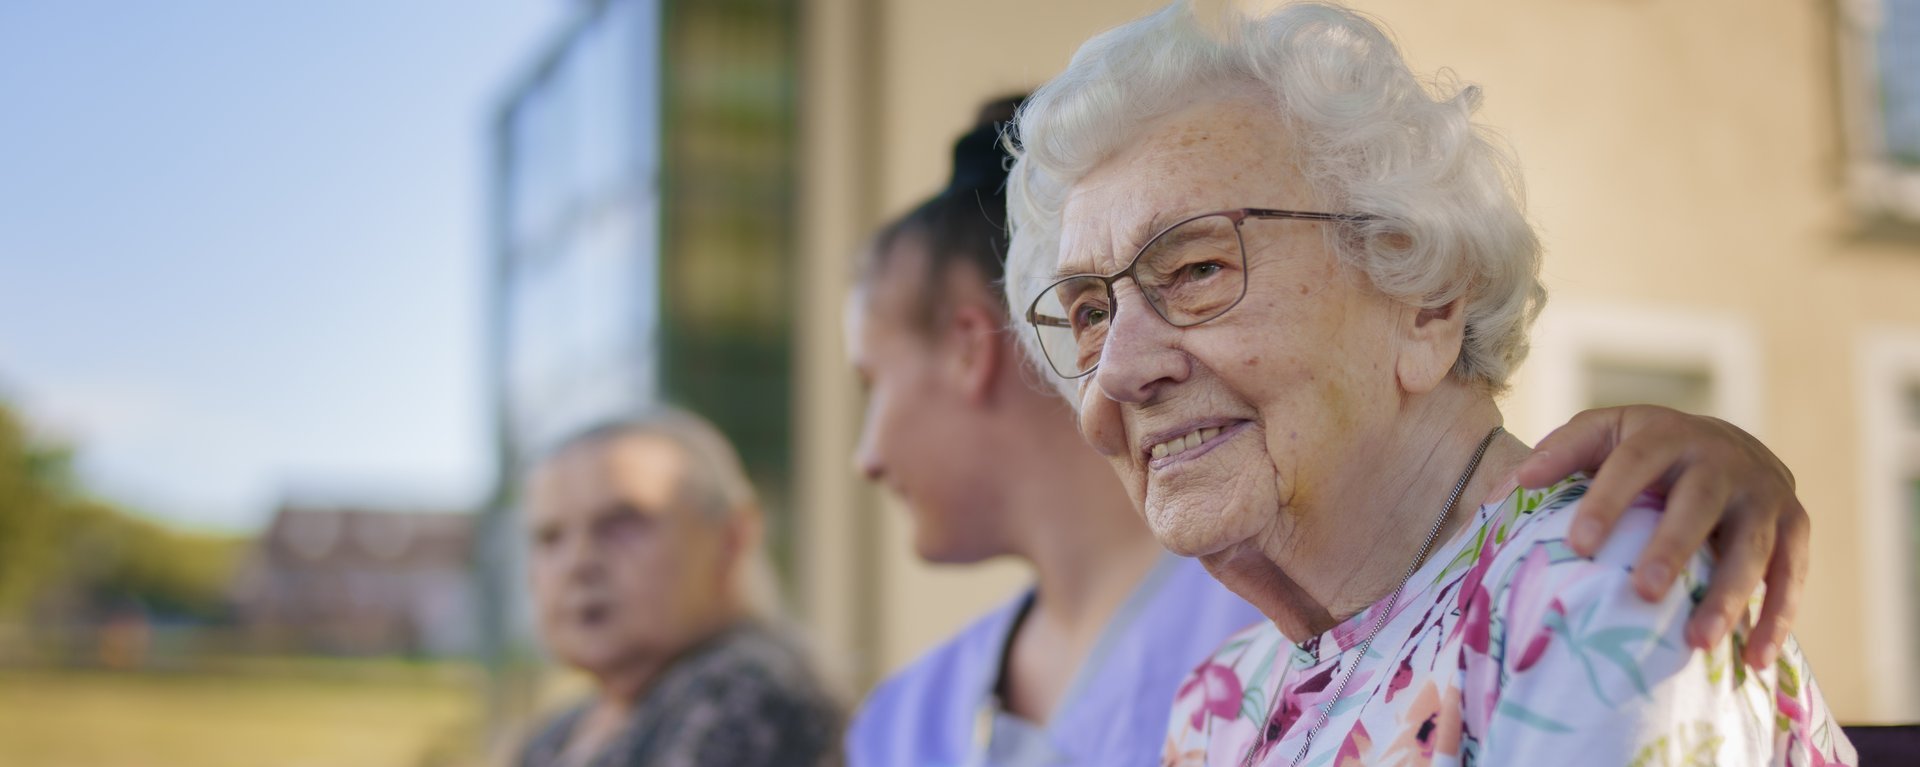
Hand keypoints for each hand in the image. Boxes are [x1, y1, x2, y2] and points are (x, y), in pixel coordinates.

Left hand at [1513, 405, 1806, 669]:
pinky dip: (1777, 616)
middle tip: (1644, 592)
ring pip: (1751, 545)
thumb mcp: (1603, 436)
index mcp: (1666, 434)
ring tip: (1697, 640)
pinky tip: (1754, 658)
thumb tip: (1509, 488)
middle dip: (1673, 547)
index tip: (1579, 545)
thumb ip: (1560, 455)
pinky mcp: (1796, 524)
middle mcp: (1722, 458)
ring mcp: (1764, 492)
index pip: (1633, 463)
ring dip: (1728, 594)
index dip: (1607, 501)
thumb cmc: (1644, 452)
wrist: (1726, 442)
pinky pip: (1791, 574)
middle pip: (1699, 503)